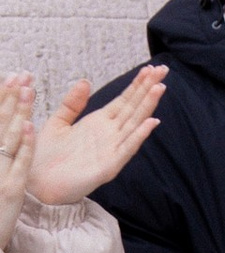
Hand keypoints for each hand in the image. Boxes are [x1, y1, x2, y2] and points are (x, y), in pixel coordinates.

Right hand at [0, 78, 32, 251]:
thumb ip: (4, 151)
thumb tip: (18, 129)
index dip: (0, 99)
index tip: (9, 77)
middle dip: (9, 98)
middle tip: (20, 75)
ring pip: (8, 138)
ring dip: (17, 112)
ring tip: (26, 89)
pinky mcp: (9, 190)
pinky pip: (19, 163)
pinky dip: (24, 144)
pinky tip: (30, 126)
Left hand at [29, 68, 165, 204]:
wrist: (34, 184)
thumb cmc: (43, 157)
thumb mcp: (57, 123)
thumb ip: (72, 104)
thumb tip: (86, 81)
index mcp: (97, 123)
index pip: (124, 100)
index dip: (137, 85)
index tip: (150, 69)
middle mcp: (109, 134)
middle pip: (133, 108)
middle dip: (148, 89)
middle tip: (163, 70)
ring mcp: (111, 150)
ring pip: (134, 124)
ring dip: (147, 107)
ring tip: (160, 88)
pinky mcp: (108, 166)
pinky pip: (127, 148)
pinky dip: (139, 136)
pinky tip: (151, 122)